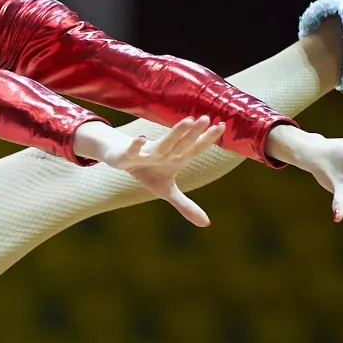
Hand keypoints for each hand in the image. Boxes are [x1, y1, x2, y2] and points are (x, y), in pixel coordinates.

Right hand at [75, 116, 225, 226]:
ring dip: (175, 133)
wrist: (119, 156)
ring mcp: (146, 153)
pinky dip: (136, 146)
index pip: (195, 148)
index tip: (222, 126)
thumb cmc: (147, 170)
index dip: (208, 139)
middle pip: (182, 143)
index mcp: (175, 158)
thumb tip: (207, 224)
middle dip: (194, 132)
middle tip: (207, 118)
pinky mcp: (127, 155)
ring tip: (188, 120)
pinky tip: (141, 139)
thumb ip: (186, 205)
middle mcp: (164, 152)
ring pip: (163, 143)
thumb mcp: (166, 191)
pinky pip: (132, 151)